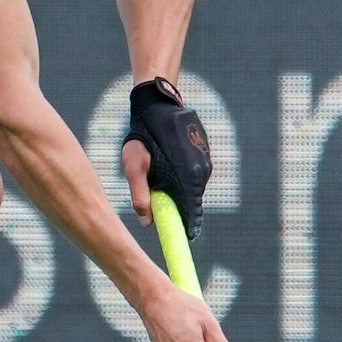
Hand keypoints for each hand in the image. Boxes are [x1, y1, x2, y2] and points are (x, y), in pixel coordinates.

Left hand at [122, 77, 211, 235]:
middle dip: (181, 208)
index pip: (192, 210)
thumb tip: (146, 222)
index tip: (185, 237)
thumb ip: (140, 194)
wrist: (157, 104)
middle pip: (194, 200)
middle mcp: (202, 170)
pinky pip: (196, 173)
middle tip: (166, 212)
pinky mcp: (205, 152)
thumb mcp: (134, 165)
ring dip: (182, 190)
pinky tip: (170, 168)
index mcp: (186, 176)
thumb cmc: (142, 136)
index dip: (189, 226)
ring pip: (195, 186)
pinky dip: (185, 177)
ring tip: (163, 183)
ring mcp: (206, 160)